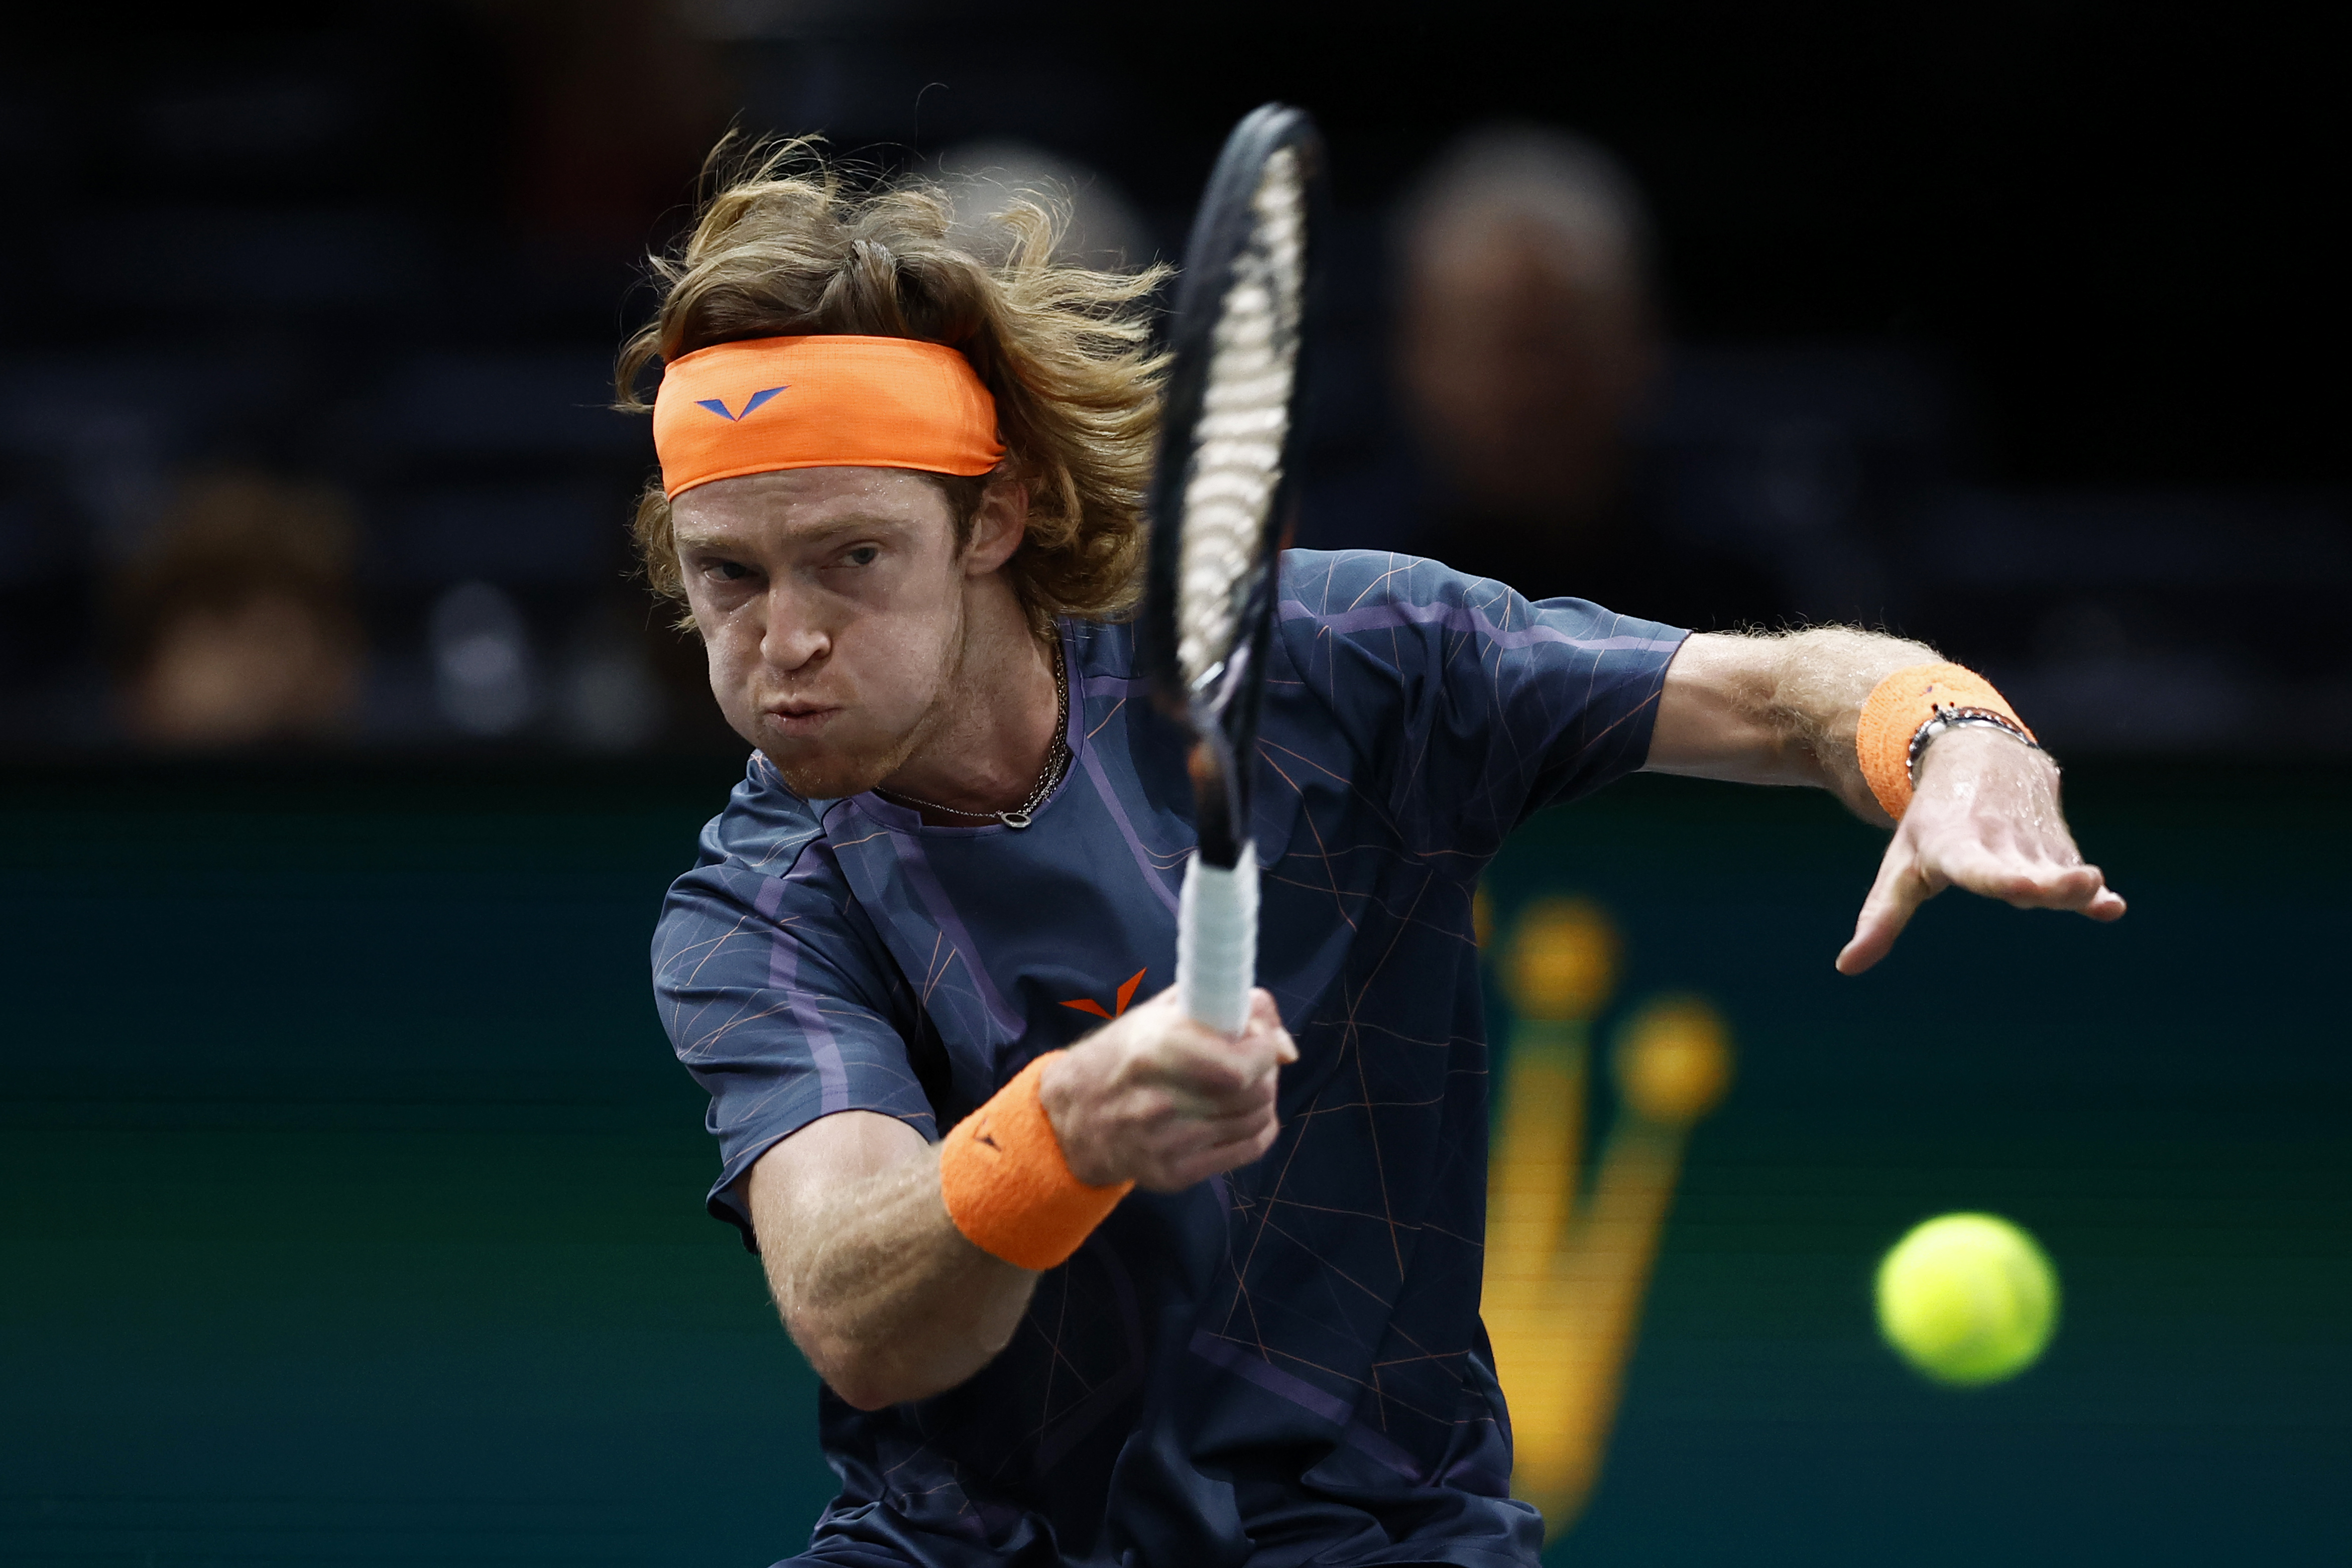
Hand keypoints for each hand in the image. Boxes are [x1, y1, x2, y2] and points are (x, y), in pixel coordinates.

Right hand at [1038, 987, 1297, 1191]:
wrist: (1072, 1116)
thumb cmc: (1124, 1054)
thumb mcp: (1163, 1012)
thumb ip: (1228, 1009)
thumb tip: (1286, 1049)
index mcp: (1156, 1051)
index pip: (1241, 1066)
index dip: (1264, 1049)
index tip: (1259, 1039)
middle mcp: (1161, 1102)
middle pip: (1254, 1094)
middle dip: (1265, 1073)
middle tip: (1251, 1062)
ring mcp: (1168, 1145)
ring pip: (1256, 1122)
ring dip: (1262, 1100)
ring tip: (1241, 1086)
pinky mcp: (1175, 1175)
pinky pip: (1247, 1151)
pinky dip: (1257, 1129)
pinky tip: (1239, 1114)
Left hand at [1837, 726, 2125, 973]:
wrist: (1977, 755)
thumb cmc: (1930, 823)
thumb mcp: (1899, 864)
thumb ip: (1880, 917)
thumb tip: (1846, 967)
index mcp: (1955, 849)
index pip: (1978, 867)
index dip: (2001, 876)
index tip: (2022, 884)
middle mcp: (1999, 842)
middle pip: (2029, 873)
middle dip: (2052, 881)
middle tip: (2077, 882)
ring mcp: (2033, 841)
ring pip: (2057, 874)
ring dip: (2073, 886)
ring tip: (2092, 887)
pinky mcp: (2059, 844)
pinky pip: (2076, 871)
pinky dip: (2093, 893)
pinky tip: (2112, 906)